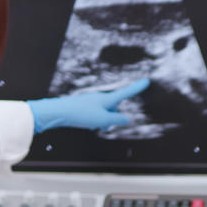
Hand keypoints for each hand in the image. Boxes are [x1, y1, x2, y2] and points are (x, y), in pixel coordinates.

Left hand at [26, 78, 150, 132]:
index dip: (137, 88)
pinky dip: (94, 121)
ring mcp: (92, 102)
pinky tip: (86, 124)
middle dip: (113, 117)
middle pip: (114, 108)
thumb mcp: (104, 119)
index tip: (146, 80)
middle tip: (103, 125)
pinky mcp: (84, 106)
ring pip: (104, 113)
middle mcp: (100, 98)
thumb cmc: (82, 114)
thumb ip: (117, 119)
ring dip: (103, 121)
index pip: (126, 93)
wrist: (60, 112)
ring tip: (92, 125)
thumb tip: (126, 119)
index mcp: (107, 99)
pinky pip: (95, 115)